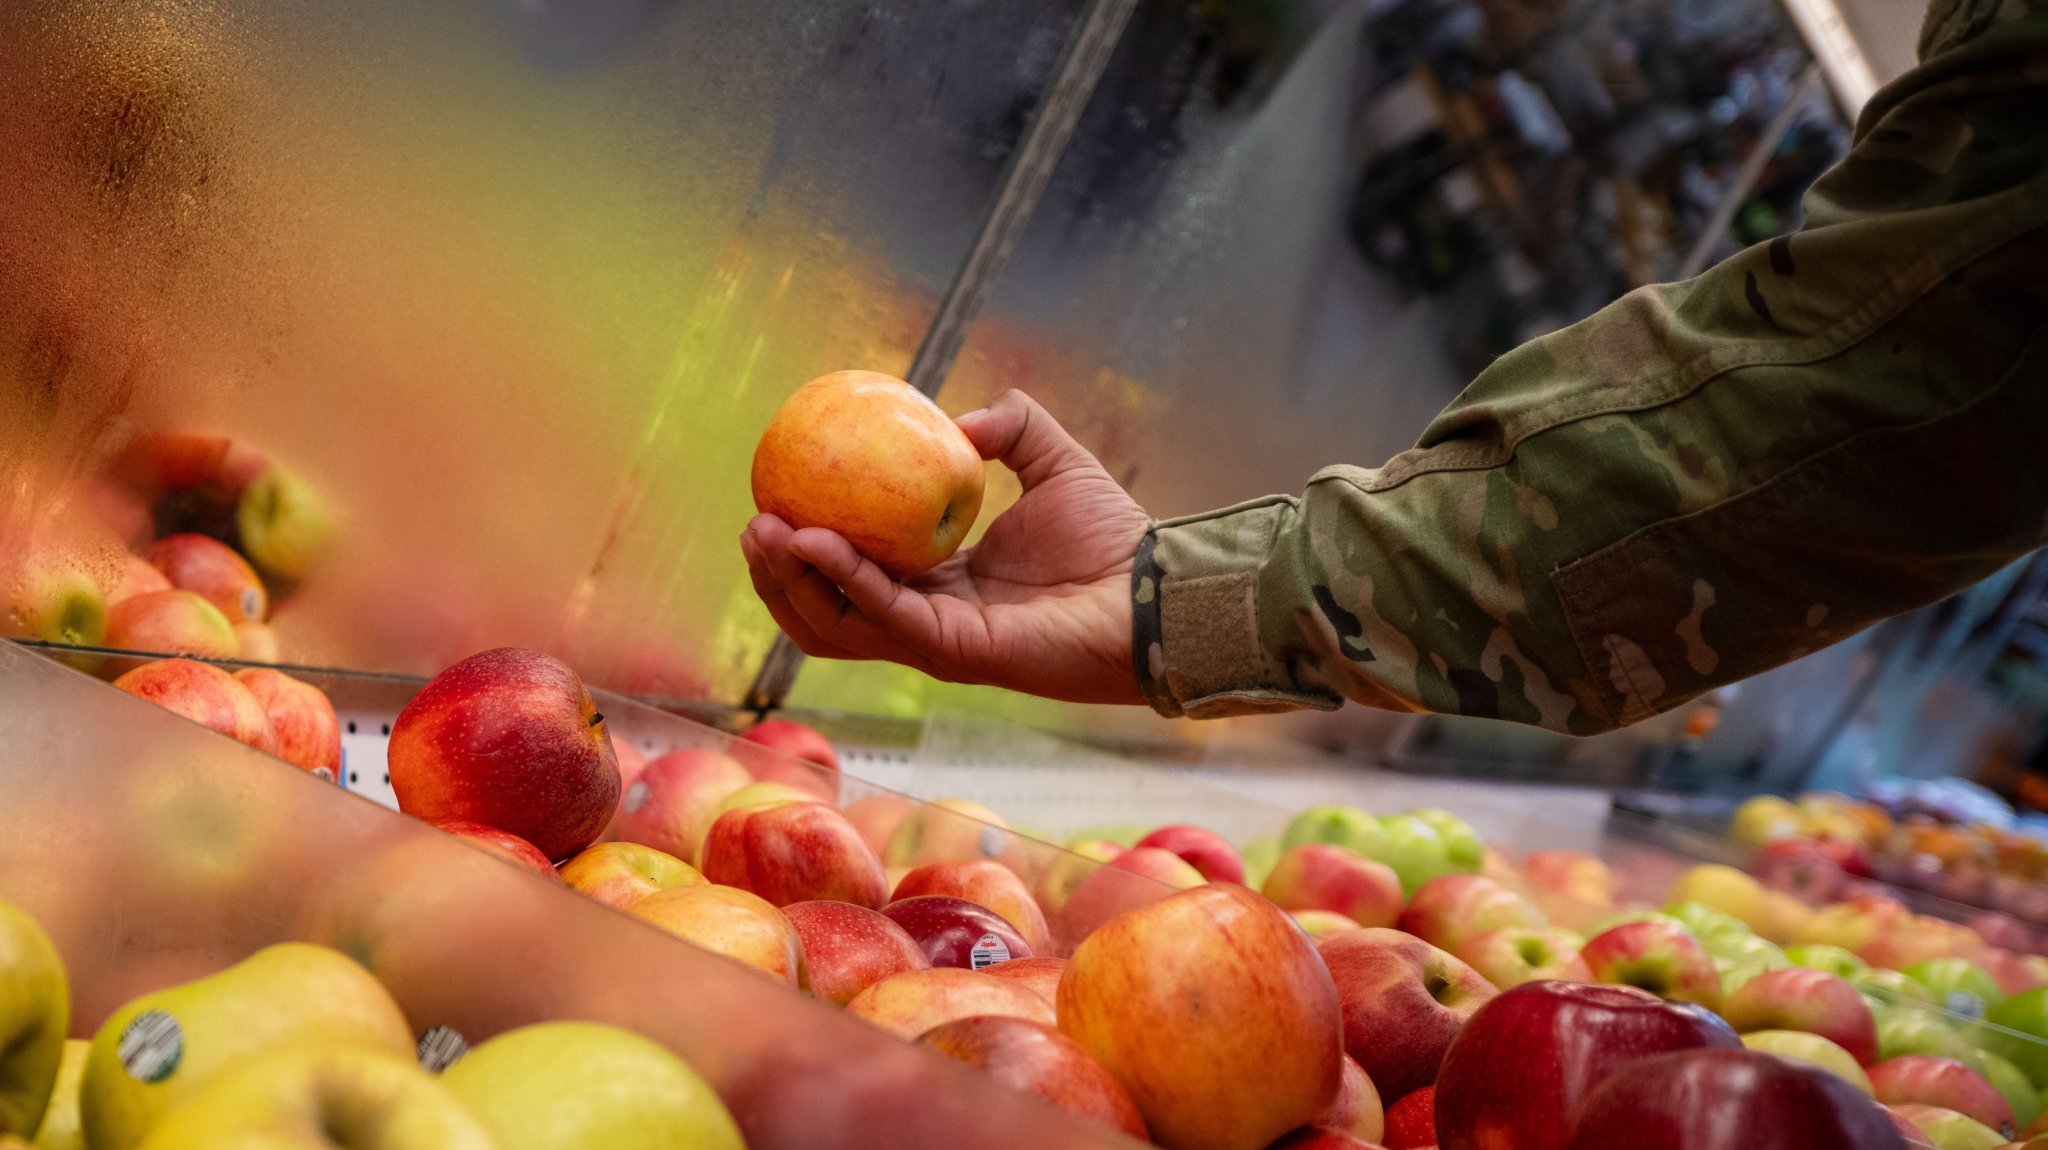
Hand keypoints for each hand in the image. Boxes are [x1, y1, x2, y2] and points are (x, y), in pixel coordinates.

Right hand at [741, 390, 1151, 704]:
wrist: (1153, 588)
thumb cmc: (1113, 537)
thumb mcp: (1053, 459)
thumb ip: (1010, 427)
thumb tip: (957, 418)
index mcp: (939, 583)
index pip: (852, 574)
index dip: (808, 546)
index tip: (778, 497)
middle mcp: (927, 618)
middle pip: (826, 610)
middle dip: (778, 575)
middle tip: (755, 523)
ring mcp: (934, 640)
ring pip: (836, 625)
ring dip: (793, 581)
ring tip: (767, 532)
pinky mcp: (952, 650)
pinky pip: (880, 613)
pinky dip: (842, 576)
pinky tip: (816, 539)